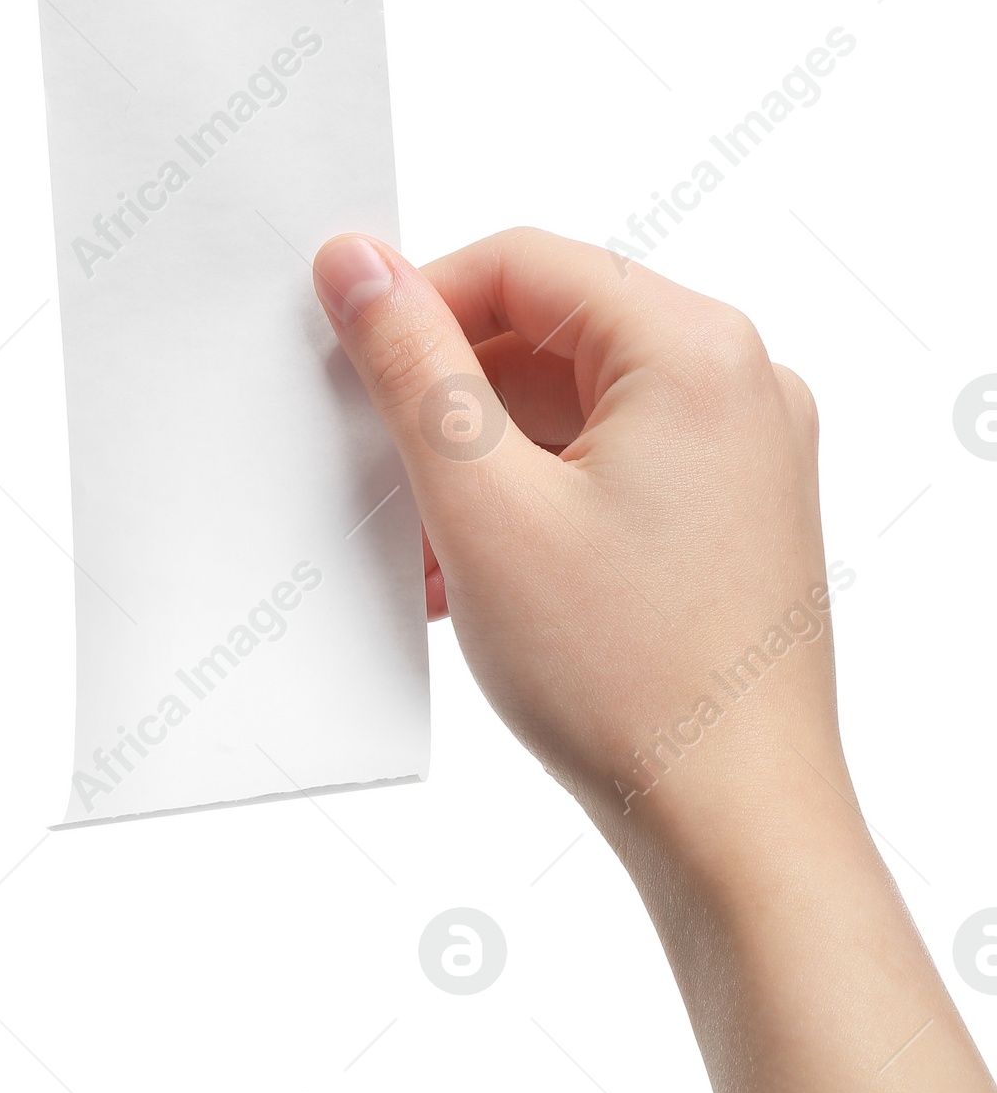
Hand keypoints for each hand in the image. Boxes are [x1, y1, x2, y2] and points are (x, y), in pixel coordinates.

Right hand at [312, 226, 838, 874]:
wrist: (736, 830)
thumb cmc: (630, 680)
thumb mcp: (482, 504)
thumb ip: (412, 366)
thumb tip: (357, 262)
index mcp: (697, 350)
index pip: (524, 264)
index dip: (419, 301)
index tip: (346, 354)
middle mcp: (741, 382)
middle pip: (552, 328)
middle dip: (449, 393)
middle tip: (373, 458)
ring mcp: (747, 450)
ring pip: (573, 401)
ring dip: (483, 455)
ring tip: (419, 539)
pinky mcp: (735, 511)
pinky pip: (610, 459)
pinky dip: (533, 494)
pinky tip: (467, 569)